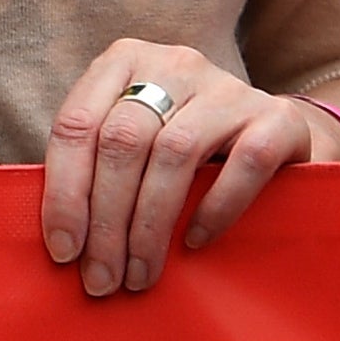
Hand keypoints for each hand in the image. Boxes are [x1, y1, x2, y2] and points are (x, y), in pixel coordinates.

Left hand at [40, 41, 333, 296]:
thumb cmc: (188, 149)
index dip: (64, 192)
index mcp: (124, 61)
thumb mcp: (137, 142)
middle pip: (122, 141)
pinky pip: (244, 162)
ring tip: (139, 276)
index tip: (63, 251)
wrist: (277, 134)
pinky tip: (194, 242)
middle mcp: (174, 64)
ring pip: (175, 152)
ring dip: (149, 225)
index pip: (77, 124)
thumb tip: (62, 241)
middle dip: (106, 220)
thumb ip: (99, 168)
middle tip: (101, 280)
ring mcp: (228, 87)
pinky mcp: (277, 117)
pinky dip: (215, 207)